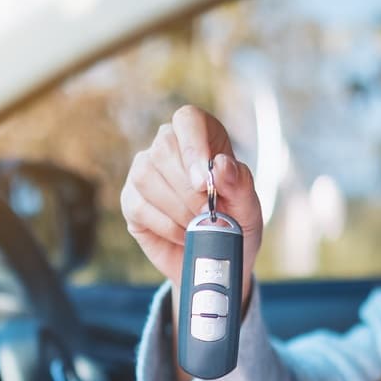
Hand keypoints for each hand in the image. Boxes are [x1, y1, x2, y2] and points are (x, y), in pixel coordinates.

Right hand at [120, 105, 263, 295]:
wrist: (216, 260)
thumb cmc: (234, 225)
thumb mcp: (249, 206)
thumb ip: (240, 183)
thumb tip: (220, 165)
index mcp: (201, 136)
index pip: (188, 120)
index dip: (194, 145)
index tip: (204, 181)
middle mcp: (167, 147)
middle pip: (164, 149)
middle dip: (188, 188)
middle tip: (208, 213)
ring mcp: (144, 173)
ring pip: (146, 176)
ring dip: (177, 208)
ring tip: (198, 226)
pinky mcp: (131, 201)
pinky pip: (139, 206)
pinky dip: (166, 225)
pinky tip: (184, 234)